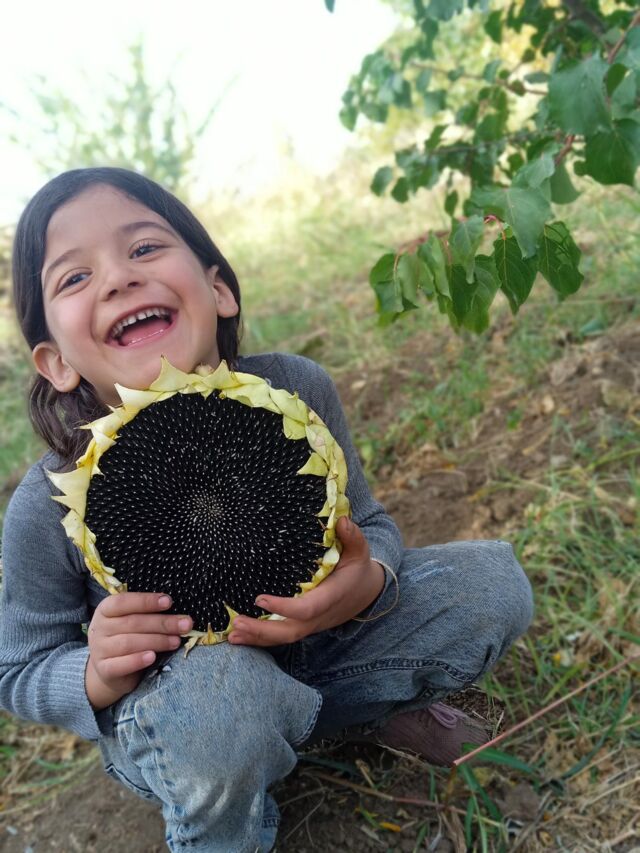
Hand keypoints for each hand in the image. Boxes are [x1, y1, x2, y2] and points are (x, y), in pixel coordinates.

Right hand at [85, 592, 192, 710]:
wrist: (108, 670)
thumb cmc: (126, 637)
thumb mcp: (131, 621)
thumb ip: (147, 614)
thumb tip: (179, 613)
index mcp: (105, 610)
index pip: (123, 602)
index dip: (146, 601)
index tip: (168, 602)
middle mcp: (99, 628)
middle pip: (132, 623)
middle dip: (162, 623)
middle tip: (185, 624)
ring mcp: (99, 649)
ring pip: (129, 643)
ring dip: (156, 641)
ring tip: (176, 641)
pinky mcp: (104, 669)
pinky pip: (120, 665)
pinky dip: (137, 660)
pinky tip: (152, 657)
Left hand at [228, 516, 384, 646]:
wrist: (366, 593)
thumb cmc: (358, 568)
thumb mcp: (359, 550)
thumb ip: (351, 536)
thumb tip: (340, 520)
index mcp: (331, 596)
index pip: (307, 608)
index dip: (284, 607)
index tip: (260, 598)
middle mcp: (320, 615)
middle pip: (290, 631)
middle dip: (263, 631)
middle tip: (237, 623)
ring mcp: (311, 624)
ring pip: (284, 638)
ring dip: (257, 638)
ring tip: (232, 635)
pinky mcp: (304, 625)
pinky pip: (282, 636)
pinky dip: (260, 639)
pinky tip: (239, 637)